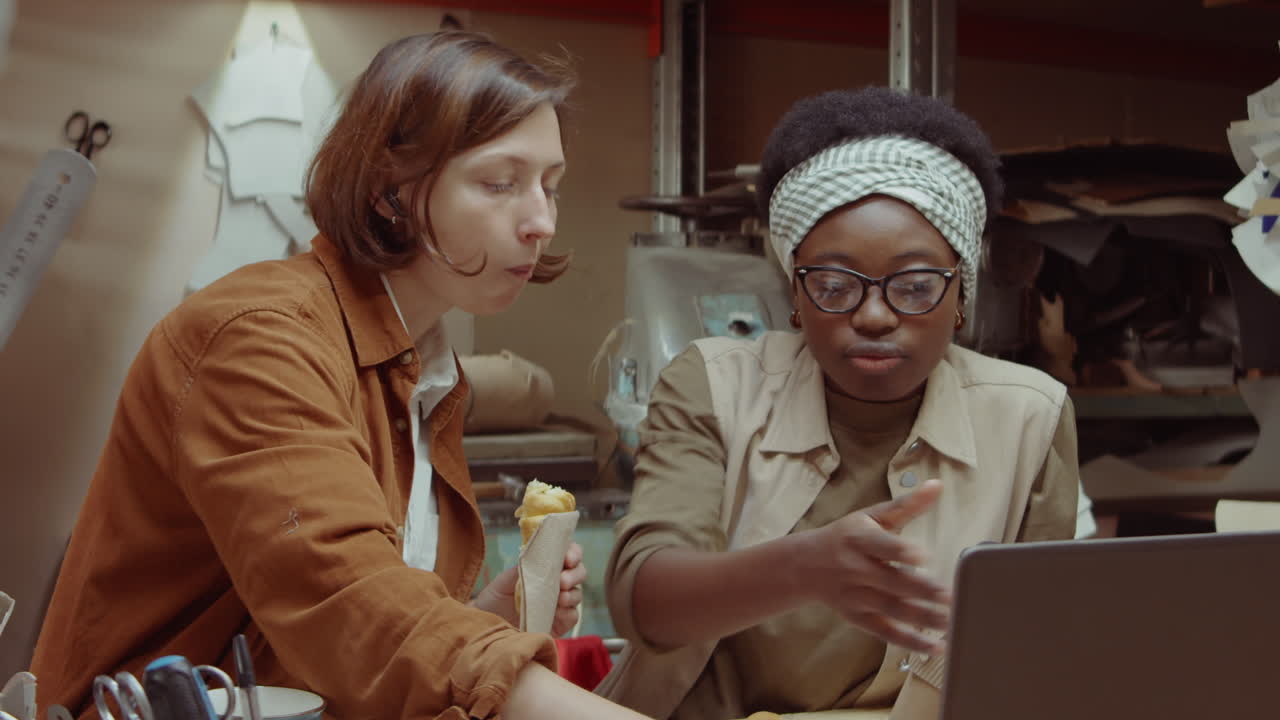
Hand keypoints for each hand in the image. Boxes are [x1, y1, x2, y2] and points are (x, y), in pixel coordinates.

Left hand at [470, 542, 586, 636]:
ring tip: (560, 599)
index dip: (573, 552)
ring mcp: (560, 604)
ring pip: (577, 594)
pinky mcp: (559, 623)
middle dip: (575, 574)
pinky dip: (568, 613)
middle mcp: (556, 583)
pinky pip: (572, 616)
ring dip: (572, 594)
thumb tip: (537, 556)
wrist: (486, 625)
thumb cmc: (494, 599)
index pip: (568, 553)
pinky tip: (558, 613)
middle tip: (562, 580)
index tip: (567, 558)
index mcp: (546, 567)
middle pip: (579, 572)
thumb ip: (523, 568)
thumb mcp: (504, 580)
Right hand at [801, 479, 950, 652]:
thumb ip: (906, 504)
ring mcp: (856, 596)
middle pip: (891, 582)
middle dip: (921, 591)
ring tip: (951, 622)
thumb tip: (937, 485)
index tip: (922, 556)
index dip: (900, 551)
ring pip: (892, 609)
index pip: (880, 546)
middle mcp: (855, 568)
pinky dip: (910, 641)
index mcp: (858, 538)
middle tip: (950, 596)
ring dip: (922, 618)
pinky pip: (886, 631)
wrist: (805, 566)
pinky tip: (935, 646)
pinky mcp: (858, 618)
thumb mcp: (871, 516)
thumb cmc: (847, 537)